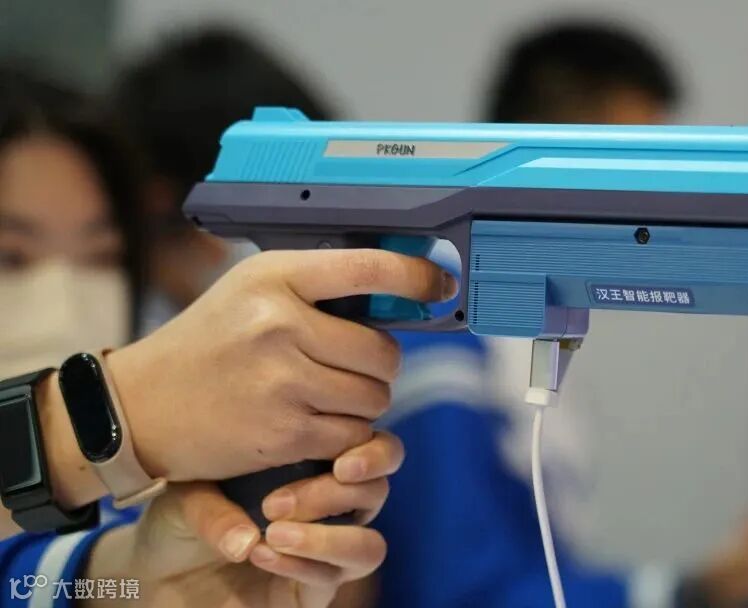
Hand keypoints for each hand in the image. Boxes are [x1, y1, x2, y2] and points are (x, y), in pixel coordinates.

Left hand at [84, 431, 403, 607]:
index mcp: (314, 463)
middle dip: (343, 494)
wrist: (157, 575)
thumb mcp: (189, 491)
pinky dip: (301, 565)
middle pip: (379, 487)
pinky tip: (259, 552)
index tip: (339, 459)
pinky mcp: (316, 592)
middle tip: (285, 498)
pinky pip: (333, 579)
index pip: (369, 443)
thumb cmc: (179, 520)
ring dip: (327, 537)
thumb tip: (254, 532)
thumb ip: (220, 496)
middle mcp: (330, 506)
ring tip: (274, 530)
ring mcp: (327, 551)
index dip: (370, 448)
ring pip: (370, 545)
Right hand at [107, 249, 454, 481]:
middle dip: (380, 363)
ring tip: (329, 393)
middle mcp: (281, 324)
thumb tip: (399, 290)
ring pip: (375, 397)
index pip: (370, 268)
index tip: (440, 286)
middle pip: (384, 351)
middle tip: (353, 363)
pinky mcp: (283, 433)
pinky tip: (315, 421)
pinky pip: (352, 435)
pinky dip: (345, 434)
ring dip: (366, 401)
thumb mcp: (252, 288)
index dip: (417, 277)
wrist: (143, 404)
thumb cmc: (209, 339)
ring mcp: (283, 382)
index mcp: (276, 277)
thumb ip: (317, 285)